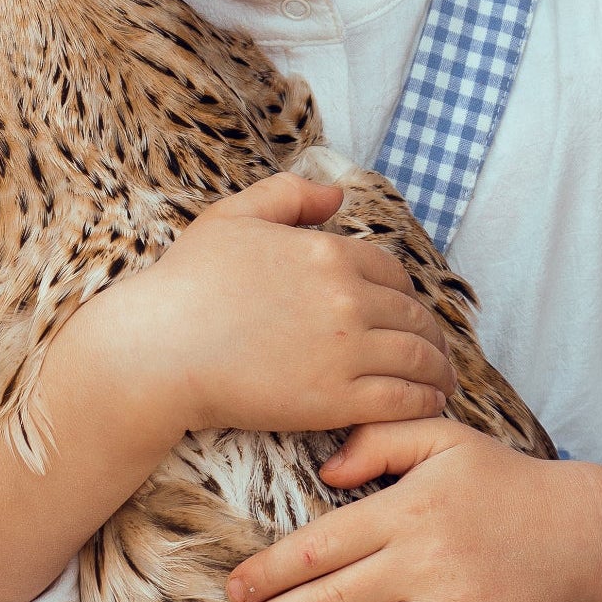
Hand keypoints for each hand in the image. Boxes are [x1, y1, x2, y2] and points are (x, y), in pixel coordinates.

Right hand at [78, 173, 453, 440]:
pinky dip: (425, 402)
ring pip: (417, 358)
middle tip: (436, 352)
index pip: (391, 272)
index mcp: (328, 253)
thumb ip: (288, 196)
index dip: (405, 295)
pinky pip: (402, 399)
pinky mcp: (337, 399)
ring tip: (442, 383)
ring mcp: (346, 350)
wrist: (159, 350)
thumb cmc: (186, 285)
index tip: (409, 313)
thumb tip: (337, 195)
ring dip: (438, 371)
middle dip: (431, 335)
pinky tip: (430, 406)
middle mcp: (347, 298)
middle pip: (413, 316)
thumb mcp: (233, 217)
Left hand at [219, 420, 601, 601]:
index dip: (269, 572)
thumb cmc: (504, 484)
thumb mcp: (445, 439)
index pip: (319, 546)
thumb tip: (326, 469)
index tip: (234, 591)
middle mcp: (424, 560)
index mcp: (407, 510)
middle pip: (329, 599)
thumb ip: (381, 438)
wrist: (586, 533)